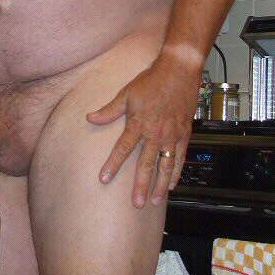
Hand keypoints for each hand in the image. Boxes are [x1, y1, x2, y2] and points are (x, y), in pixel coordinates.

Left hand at [86, 55, 200, 207]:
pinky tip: (172, 184)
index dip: (112, 165)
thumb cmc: (151, 81)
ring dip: (160, 185)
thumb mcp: (126, 94)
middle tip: (136, 204)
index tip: (104, 179)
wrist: (178, 71)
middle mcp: (155, 133)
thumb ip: (109, 110)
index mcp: (138, 124)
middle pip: (146, 164)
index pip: (122, 149)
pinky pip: (180, 158)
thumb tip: (90, 117)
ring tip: (155, 201)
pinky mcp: (184, 134)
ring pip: (165, 166)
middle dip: (140, 186)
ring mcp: (171, 135)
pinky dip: (176, 172)